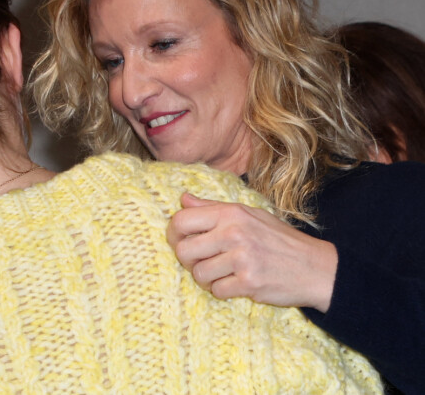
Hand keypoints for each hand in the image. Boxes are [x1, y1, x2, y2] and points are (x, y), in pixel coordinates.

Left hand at [166, 193, 337, 311]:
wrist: (315, 267)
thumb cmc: (278, 239)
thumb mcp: (248, 214)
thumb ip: (212, 207)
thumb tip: (183, 198)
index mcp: (230, 213)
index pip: (182, 219)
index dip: (174, 233)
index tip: (181, 241)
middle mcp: (233, 232)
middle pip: (184, 250)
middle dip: (187, 260)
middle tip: (200, 261)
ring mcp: (241, 258)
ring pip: (198, 274)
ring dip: (206, 278)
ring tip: (221, 273)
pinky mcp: (249, 282)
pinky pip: (217, 291)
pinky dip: (222, 290)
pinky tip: (235, 283)